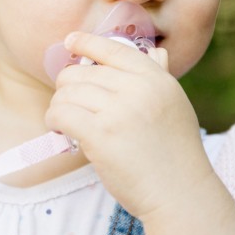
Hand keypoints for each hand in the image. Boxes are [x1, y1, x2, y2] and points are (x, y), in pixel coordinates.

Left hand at [44, 31, 213, 219]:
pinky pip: (62, 114)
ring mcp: (119, 111)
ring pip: (68, 92)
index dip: (87, 42)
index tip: (70, 40)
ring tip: (64, 120)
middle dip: (68, 86)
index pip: (113, 49)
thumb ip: (160, 77)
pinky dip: (54, 120)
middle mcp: (138, 88)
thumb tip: (155, 53)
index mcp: (156, 78)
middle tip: (69, 103)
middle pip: (83, 72)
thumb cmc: (176, 152)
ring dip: (59, 106)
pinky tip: (59, 130)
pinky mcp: (101, 135)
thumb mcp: (175, 105)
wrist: (181, 194)